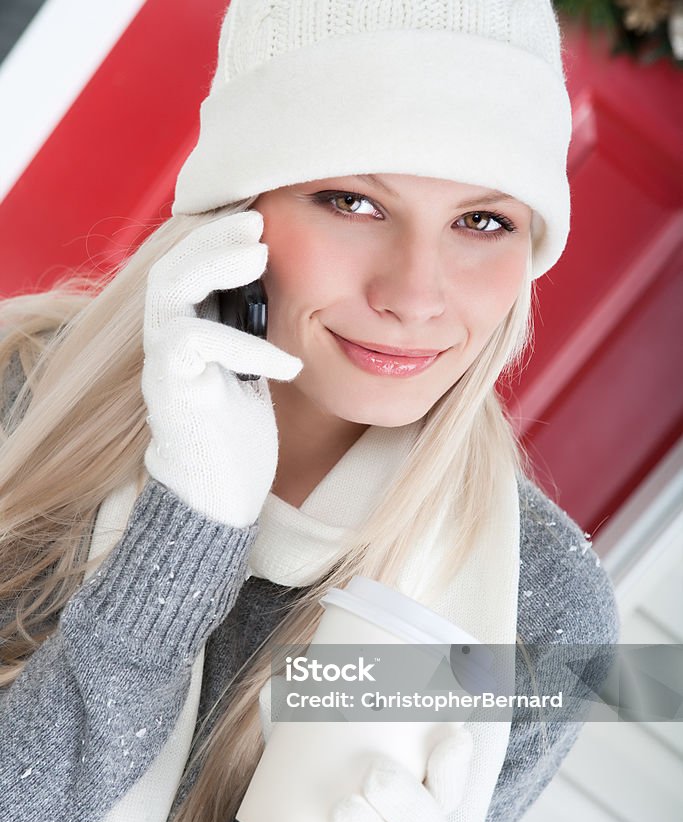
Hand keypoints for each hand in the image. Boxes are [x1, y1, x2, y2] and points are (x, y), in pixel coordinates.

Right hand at [141, 211, 301, 527]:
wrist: (217, 493)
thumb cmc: (235, 431)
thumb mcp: (251, 368)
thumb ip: (253, 329)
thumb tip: (283, 290)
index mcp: (188, 329)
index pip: (191, 269)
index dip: (219, 237)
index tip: (261, 215)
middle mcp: (167, 341)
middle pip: (172, 267)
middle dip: (212, 237)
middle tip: (258, 222)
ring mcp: (164, 364)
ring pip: (169, 291)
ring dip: (211, 265)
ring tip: (258, 256)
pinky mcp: (170, 390)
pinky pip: (193, 344)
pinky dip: (241, 345)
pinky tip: (285, 363)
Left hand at [252, 678, 471, 821]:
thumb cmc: (319, 799)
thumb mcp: (321, 757)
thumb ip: (306, 718)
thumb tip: (284, 678)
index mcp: (418, 808)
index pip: (448, 788)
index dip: (454, 766)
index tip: (450, 735)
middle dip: (408, 803)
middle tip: (375, 773)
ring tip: (341, 808)